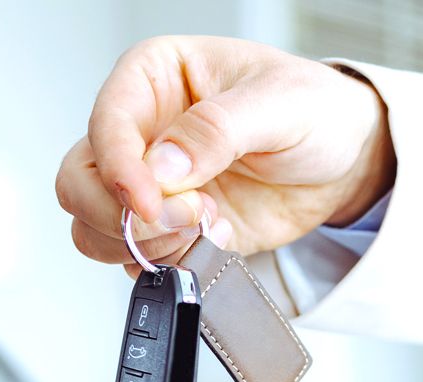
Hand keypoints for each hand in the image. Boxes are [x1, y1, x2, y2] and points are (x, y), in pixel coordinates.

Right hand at [57, 36, 395, 266]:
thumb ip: (218, 129)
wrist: (343, 164)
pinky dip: (169, 262)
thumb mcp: (280, 103)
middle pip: (79, 183)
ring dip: (146, 244)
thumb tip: (163, 164)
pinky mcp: (165, 228)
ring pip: (93, 227)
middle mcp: (140, 131)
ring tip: (207, 224)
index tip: (153, 201)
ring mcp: (148, 186)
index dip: (120, 170)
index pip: (106, 124)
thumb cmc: (315, 112)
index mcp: (154, 78)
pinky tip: (214, 240)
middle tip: (186, 218)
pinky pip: (134, 258)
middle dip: (123, 215)